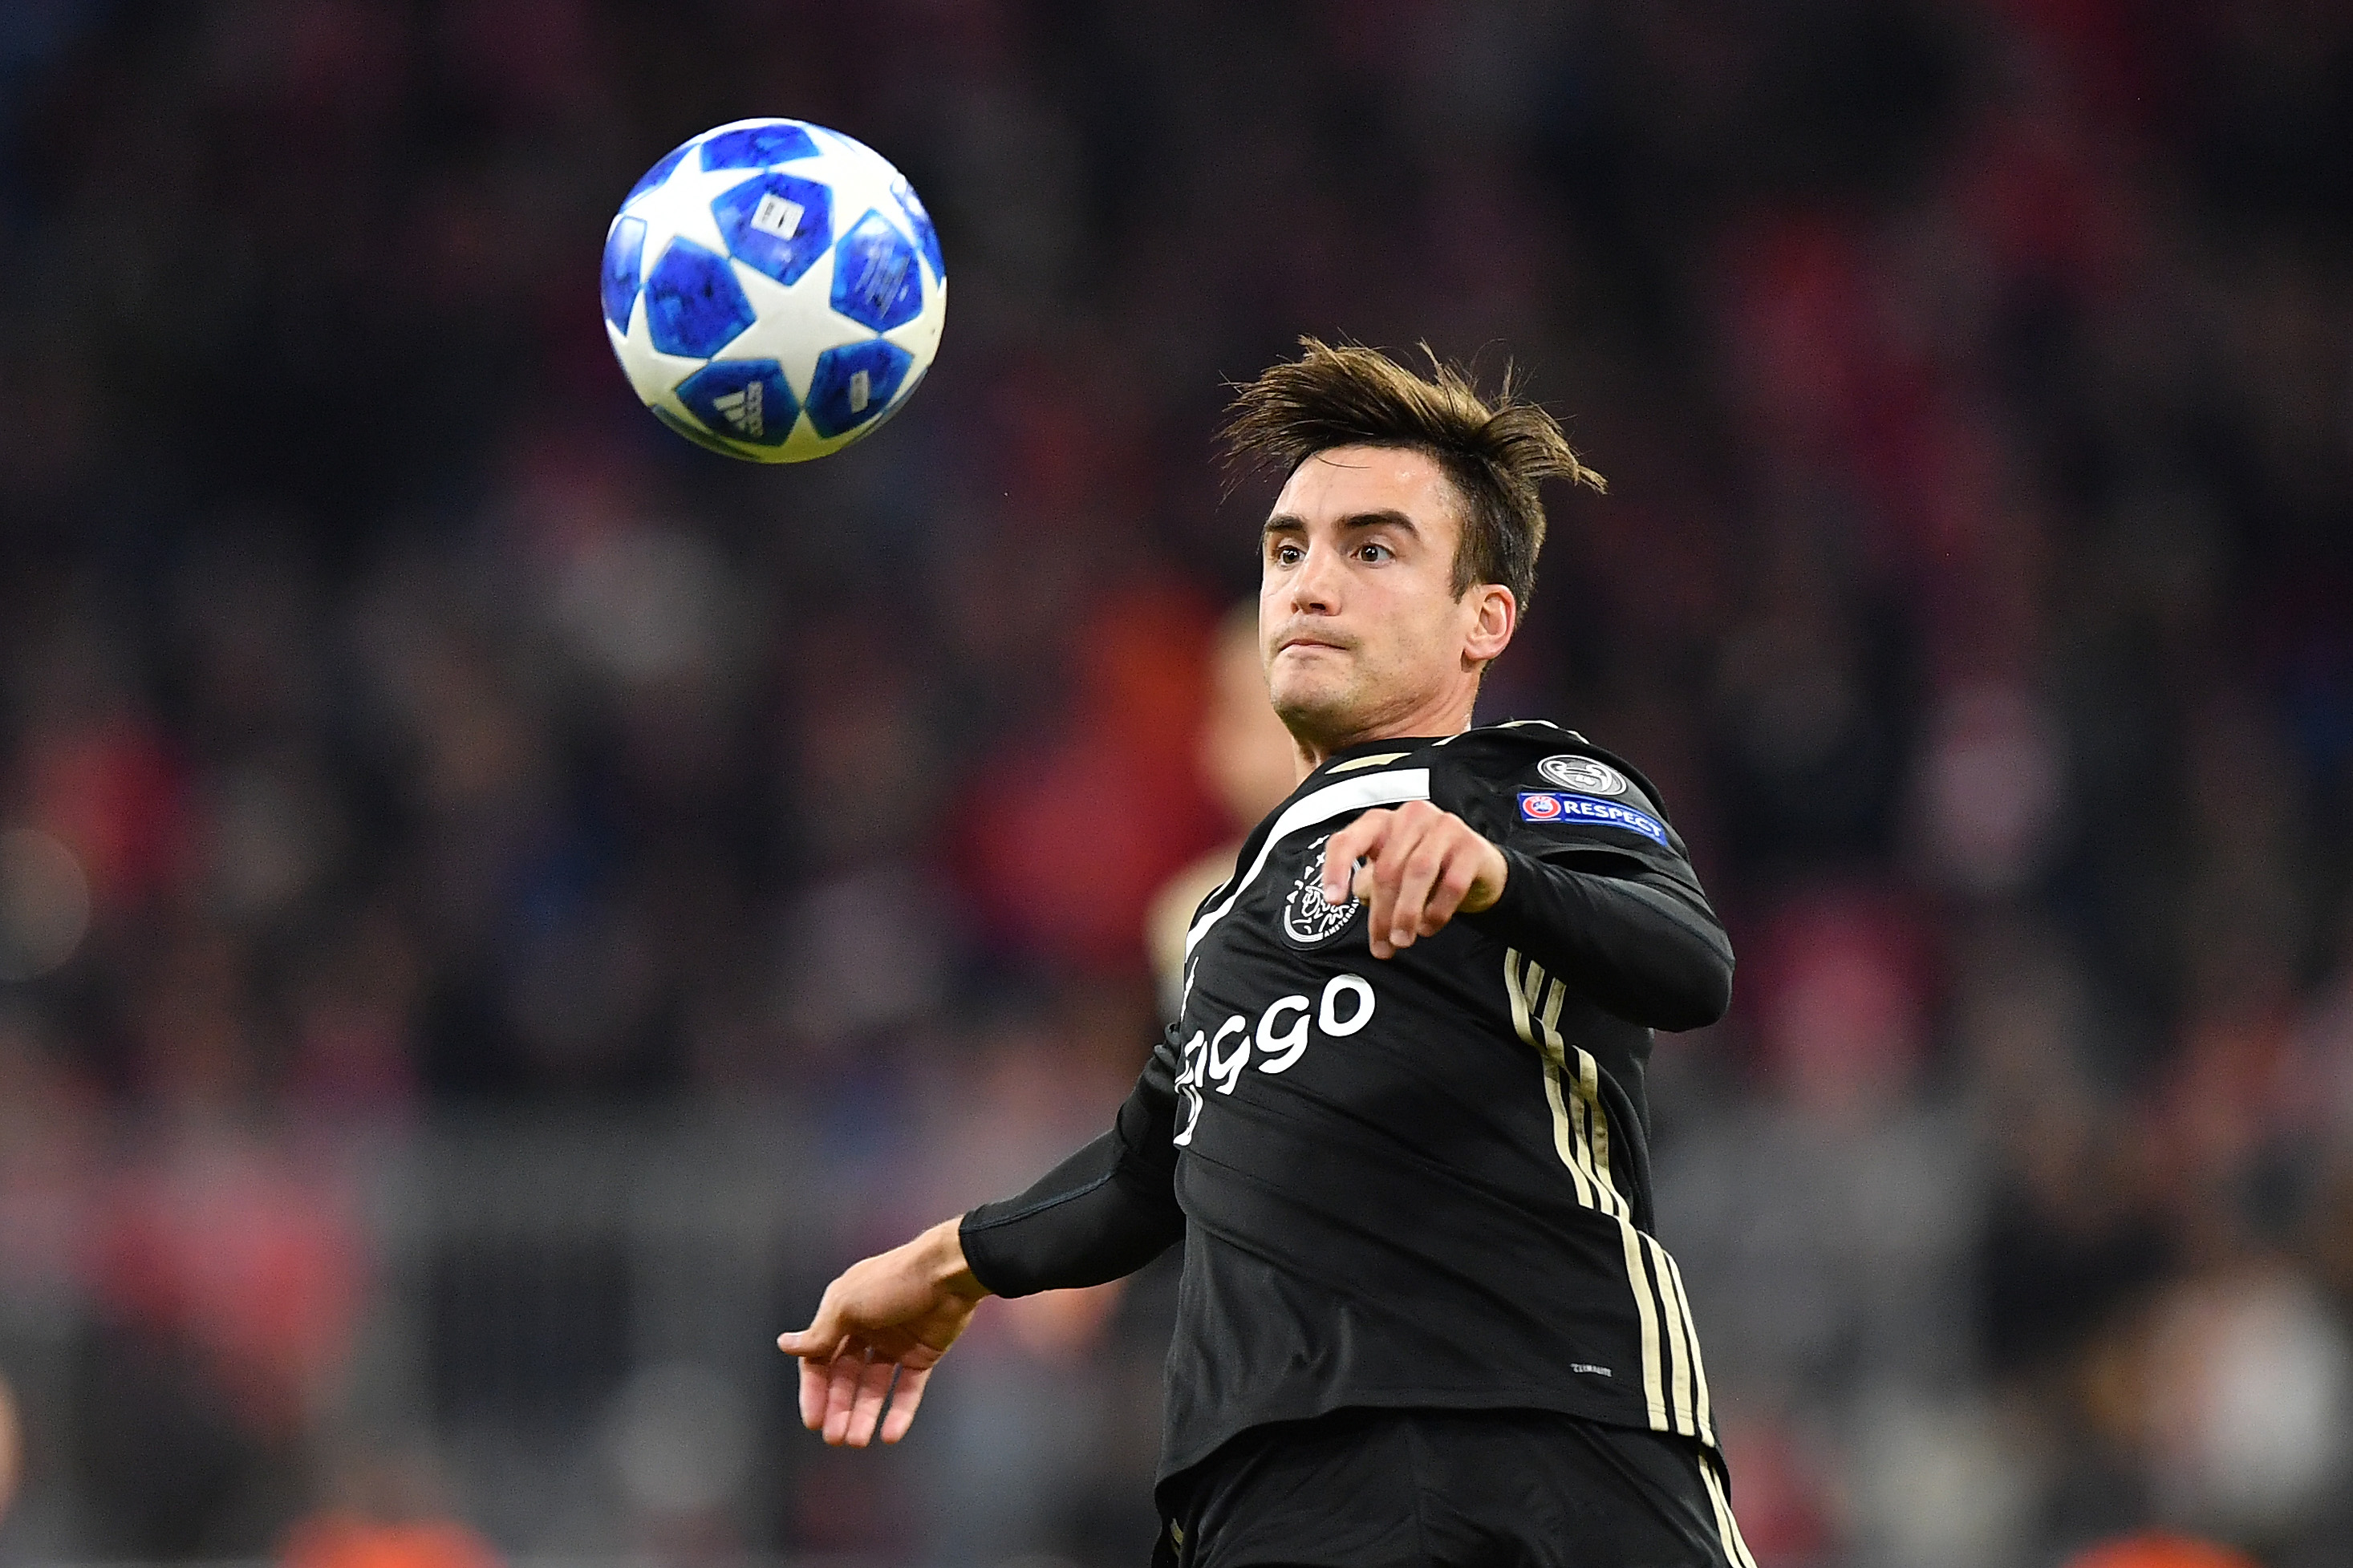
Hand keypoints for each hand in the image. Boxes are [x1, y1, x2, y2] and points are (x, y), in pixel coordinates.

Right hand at [776, 1218, 989, 1445]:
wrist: (950, 1272)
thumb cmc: (893, 1282)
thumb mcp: (848, 1306)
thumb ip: (819, 1334)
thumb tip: (784, 1345)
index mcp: (843, 1313)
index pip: (820, 1358)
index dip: (815, 1390)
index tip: (813, 1421)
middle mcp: (866, 1329)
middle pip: (846, 1377)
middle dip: (839, 1408)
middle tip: (836, 1438)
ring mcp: (895, 1343)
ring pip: (874, 1387)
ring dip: (864, 1414)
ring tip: (858, 1441)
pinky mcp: (923, 1354)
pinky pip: (907, 1388)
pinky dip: (899, 1412)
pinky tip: (890, 1434)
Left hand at [1320, 800, 1508, 959]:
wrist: (1479, 867)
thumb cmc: (1426, 868)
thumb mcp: (1391, 872)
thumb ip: (1369, 884)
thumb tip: (1358, 896)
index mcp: (1381, 822)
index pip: (1348, 840)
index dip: (1335, 870)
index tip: (1333, 901)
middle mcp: (1411, 817)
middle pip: (1386, 869)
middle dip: (1381, 914)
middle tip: (1382, 946)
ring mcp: (1444, 827)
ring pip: (1417, 873)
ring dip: (1407, 914)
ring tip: (1402, 940)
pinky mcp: (1471, 846)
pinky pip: (1451, 884)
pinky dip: (1436, 912)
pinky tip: (1428, 926)